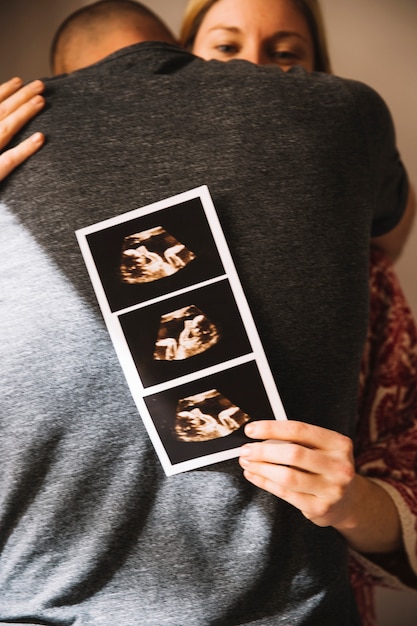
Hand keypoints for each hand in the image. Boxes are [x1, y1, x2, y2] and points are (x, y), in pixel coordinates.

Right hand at [0, 77, 44, 180]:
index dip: (3, 91)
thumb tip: (2, 119)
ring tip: (42, 101)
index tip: (19, 81)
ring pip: (5, 129)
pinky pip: (8, 161)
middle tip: (41, 84)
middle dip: (20, 96)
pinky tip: (41, 138)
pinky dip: (25, 149)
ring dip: (24, 113)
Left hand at [239, 420, 358, 528]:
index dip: (272, 428)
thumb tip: (260, 436)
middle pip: (293, 454)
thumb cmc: (326, 468)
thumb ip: (298, 441)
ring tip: (247, 463)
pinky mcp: (320, 508)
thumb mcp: (322, 449)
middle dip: (263, 451)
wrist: (349, 502)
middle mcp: (339, 466)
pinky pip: (285, 493)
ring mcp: (332, 489)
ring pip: (287, 476)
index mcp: (338, 444)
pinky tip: (254, 476)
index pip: (299, 430)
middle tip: (245, 450)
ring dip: (261, 468)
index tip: (251, 429)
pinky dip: (265, 483)